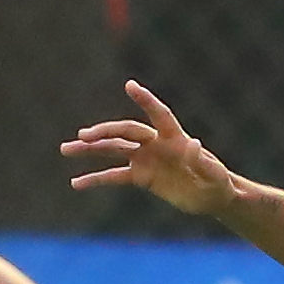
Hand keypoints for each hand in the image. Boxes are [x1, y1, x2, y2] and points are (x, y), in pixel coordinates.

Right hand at [62, 82, 238, 217]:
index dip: (146, 101)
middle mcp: (155, 144)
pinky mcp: (141, 177)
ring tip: (66, 149)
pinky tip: (76, 183)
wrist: (212, 197)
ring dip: (90, 150)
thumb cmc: (218, 183)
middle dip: (105, 132)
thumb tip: (192, 143)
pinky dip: (96, 179)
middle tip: (83, 136)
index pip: (158, 114)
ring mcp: (146, 159)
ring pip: (113, 150)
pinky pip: (114, 176)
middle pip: (126, 132)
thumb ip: (203, 161)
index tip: (130, 86)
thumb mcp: (215, 176)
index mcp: (175, 138)